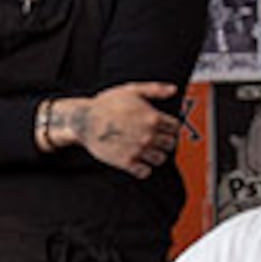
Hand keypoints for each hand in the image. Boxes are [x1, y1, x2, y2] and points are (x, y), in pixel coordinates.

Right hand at [68, 82, 185, 178]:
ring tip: (147, 149)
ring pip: (160, 159)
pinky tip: (138, 160)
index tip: (164, 127)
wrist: (84, 121)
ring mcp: (138, 150)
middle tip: (156, 138)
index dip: (170, 126)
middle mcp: (148, 135)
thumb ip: (155, 89)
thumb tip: (173, 90)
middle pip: (171, 144)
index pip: (175, 127)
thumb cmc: (106, 104)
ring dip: (156, 155)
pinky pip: (145, 172)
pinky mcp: (126, 162)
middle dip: (165, 140)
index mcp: (152, 117)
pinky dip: (144, 168)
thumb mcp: (131, 90)